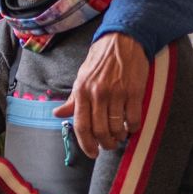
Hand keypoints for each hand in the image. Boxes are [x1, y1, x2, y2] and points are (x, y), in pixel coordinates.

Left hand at [58, 34, 147, 154]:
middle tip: (109, 146)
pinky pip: (133, 118)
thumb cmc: (100, 60)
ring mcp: (116, 93)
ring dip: (119, 137)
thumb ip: (73, 100)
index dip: (86, 144)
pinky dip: (133, 127)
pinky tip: (131, 126)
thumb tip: (58, 114)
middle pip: (100, 130)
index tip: (92, 153)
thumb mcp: (82, 78)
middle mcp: (97, 93)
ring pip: (117, 127)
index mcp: (81, 91)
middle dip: (105, 144)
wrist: (122, 40)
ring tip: (120, 136)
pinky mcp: (134, 91)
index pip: (81, 125)